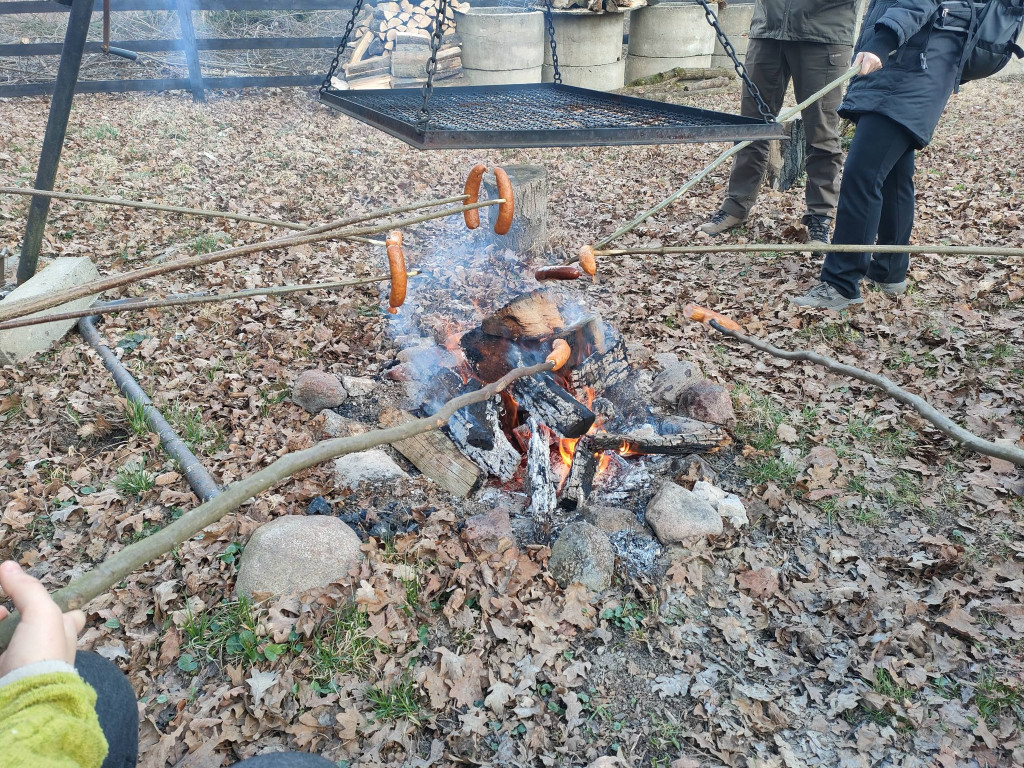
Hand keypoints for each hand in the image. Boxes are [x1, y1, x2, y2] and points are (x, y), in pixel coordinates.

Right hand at [0, 560, 83, 676]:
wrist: (26, 703)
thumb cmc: (43, 656)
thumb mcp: (42, 613)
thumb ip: (27, 588)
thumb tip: (7, 566)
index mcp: (64, 634)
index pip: (70, 615)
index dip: (57, 605)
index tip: (33, 598)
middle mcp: (47, 649)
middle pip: (28, 625)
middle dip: (7, 614)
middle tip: (1, 613)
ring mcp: (24, 665)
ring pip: (10, 640)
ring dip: (1, 625)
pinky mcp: (6, 677)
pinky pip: (2, 658)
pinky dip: (0, 645)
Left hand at [853, 51, 882, 75]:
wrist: (877, 48)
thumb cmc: (867, 52)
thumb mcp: (860, 55)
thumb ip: (855, 63)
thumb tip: (851, 70)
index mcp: (869, 60)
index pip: (863, 72)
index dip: (859, 72)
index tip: (858, 69)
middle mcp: (875, 63)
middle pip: (866, 73)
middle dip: (863, 70)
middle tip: (863, 64)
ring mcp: (878, 65)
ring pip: (869, 72)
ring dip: (867, 69)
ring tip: (868, 63)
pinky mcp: (880, 66)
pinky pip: (873, 71)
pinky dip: (871, 68)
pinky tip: (871, 63)